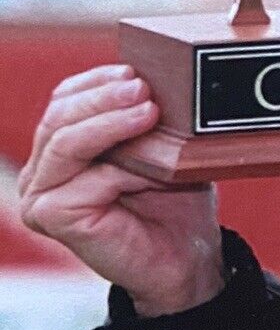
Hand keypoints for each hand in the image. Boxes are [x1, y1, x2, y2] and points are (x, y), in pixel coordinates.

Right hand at [17, 64, 224, 316]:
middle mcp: (41, 173)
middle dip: (103, 97)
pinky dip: (126, 169)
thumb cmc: (175, 205)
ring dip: (114, 125)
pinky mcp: (53, 216)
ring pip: (67, 141)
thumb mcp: (163, 149)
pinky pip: (87, 178)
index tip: (135, 69)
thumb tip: (149, 77)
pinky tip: (156, 169)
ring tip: (151, 113)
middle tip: (142, 87)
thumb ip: (146, 117)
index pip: (64, 99)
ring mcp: (41, 196)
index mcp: (60, 151)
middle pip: (59, 116)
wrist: (188, 260)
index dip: (97, 81)